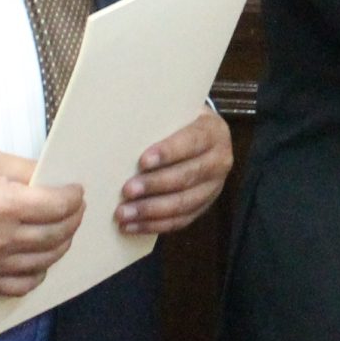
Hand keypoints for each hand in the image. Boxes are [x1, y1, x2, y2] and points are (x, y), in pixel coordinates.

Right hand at [0, 145, 84, 295]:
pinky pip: (19, 286)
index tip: (76, 191)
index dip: (75, 197)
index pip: (58, 206)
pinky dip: (36, 275)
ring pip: (44, 261)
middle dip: (73, 219)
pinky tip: (38, 260)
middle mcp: (1, 238)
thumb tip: (52, 177)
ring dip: (60, 245)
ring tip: (61, 230)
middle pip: (57, 235)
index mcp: (4, 204)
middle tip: (74, 209)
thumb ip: (23, 169)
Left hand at [115, 107, 233, 235]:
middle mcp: (220, 160)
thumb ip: (158, 121)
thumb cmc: (178, 123)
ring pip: (184, 203)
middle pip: (187, 176)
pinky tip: (132, 226)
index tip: (143, 161)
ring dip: (151, 210)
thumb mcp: (176, 113)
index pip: (192, 141)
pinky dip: (154, 225)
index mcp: (214, 132)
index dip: (168, 152)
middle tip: (127, 190)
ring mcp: (214, 187)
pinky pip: (180, 221)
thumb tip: (120, 129)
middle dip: (155, 185)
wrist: (201, 137)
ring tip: (123, 213)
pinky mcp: (204, 206)